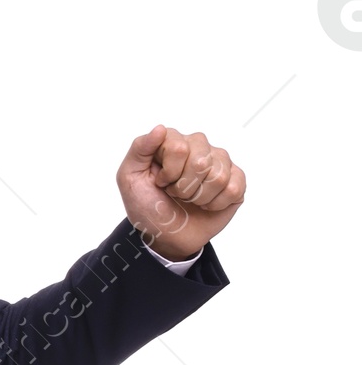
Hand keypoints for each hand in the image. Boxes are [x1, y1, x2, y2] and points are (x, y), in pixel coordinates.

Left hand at [117, 125, 244, 259]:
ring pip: (218, 177)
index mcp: (174, 140)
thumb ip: (139, 148)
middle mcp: (199, 145)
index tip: (161, 182)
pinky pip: (233, 188)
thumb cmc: (148, 206)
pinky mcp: (236, 179)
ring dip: (199, 198)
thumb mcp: (129, 178)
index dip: (169, 174)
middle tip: (176, 194)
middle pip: (201, 162)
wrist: (165, 235)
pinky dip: (216, 204)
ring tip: (190, 199)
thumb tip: (160, 128)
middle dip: (184, 188)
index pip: (179, 148)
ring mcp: (220, 161)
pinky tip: (207, 204)